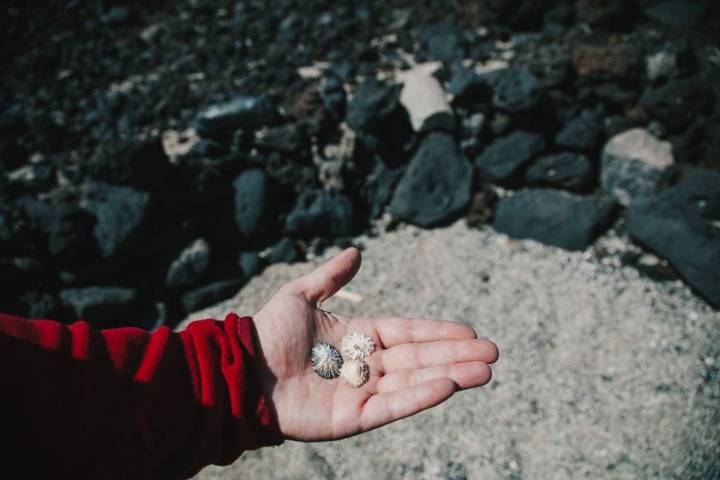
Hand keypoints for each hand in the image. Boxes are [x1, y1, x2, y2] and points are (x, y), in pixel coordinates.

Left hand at [252, 247, 497, 440]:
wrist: (240, 370)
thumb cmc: (268, 333)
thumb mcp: (300, 295)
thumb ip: (330, 277)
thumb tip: (357, 252)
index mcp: (358, 338)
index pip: (408, 333)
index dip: (438, 332)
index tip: (470, 331)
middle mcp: (366, 366)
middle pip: (420, 358)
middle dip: (456, 355)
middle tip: (494, 354)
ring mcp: (361, 393)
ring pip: (414, 382)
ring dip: (451, 376)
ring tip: (485, 371)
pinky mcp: (353, 419)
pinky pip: (392, 406)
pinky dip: (420, 397)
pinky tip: (448, 385)